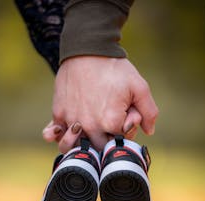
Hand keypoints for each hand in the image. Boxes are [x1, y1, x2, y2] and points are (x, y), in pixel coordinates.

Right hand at [44, 56, 158, 152]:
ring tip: (88, 131)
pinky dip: (58, 136)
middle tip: (109, 119)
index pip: (121, 141)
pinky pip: (55, 134)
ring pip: (76, 147)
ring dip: (83, 144)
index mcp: (111, 122)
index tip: (126, 114)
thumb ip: (149, 112)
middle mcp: (90, 126)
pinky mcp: (59, 114)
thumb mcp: (140, 87)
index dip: (126, 129)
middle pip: (100, 147)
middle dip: (107, 137)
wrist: (86, 49)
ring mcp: (72, 121)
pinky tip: (64, 132)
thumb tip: (149, 131)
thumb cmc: (114, 68)